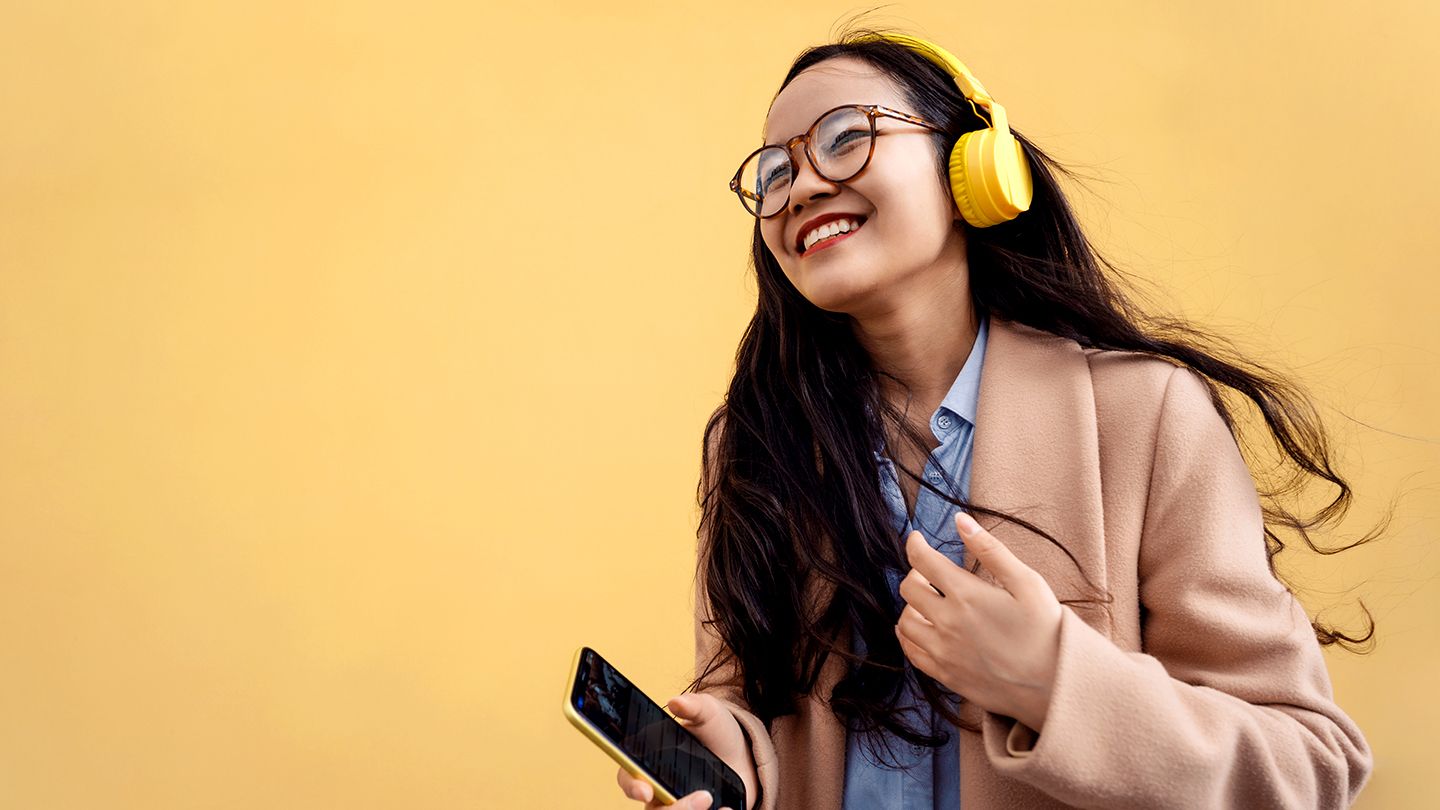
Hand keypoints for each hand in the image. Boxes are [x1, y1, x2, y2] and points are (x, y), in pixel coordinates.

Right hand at [615, 692, 756, 809]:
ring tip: (717, 803)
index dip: (632, 787)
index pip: (628, 778)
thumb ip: (694, 706)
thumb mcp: (709, 713)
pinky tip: (726, 809)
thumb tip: (675, 702)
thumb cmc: (717, 733)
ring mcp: (678, 806)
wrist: (745, 756)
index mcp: (651, 763)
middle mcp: (660, 791)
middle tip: (704, 797)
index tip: (646, 791)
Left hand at [894, 511, 1063, 731]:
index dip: (915, 544)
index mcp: (966, 595)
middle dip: (915, 573)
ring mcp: (944, 653)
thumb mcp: (1027, 582)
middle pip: (908, 589)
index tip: (917, 539)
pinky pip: (911, 653)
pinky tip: (922, 630)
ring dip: (911, 606)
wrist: (1057, 685)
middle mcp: (947, 623)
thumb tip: (961, 520)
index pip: (922, 561)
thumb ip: (990, 549)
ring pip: (904, 622)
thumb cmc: (1048, 630)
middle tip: (931, 572)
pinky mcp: (946, 676)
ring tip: (929, 602)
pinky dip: (909, 637)